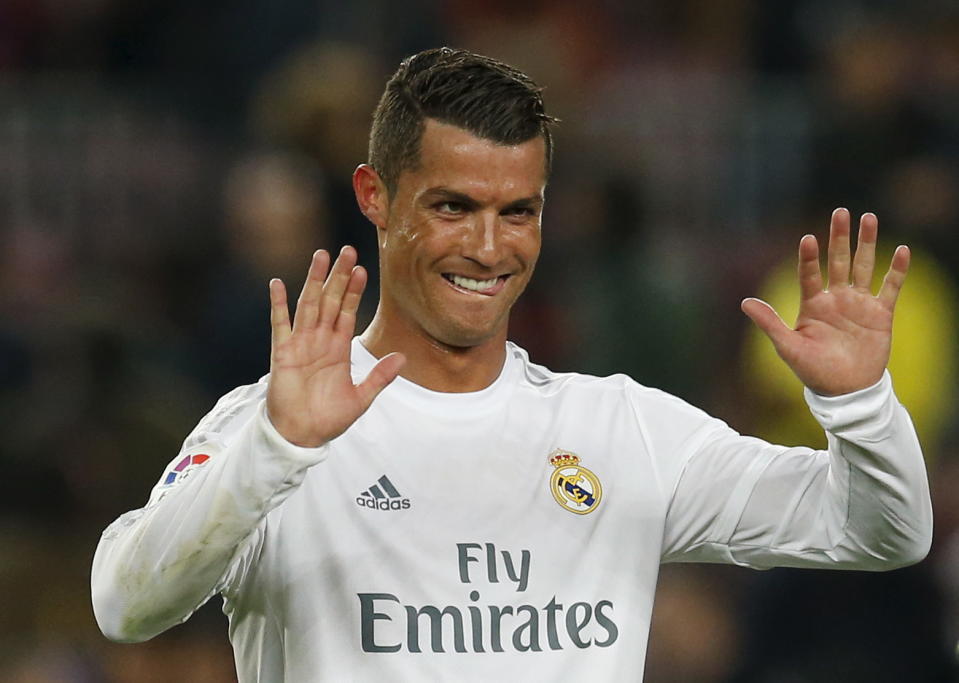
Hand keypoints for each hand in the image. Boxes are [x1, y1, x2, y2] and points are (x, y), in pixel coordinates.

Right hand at [266, 246, 404, 446]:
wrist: (301, 436)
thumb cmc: (329, 419)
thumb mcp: (361, 398)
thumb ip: (380, 377)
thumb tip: (403, 358)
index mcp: (339, 348)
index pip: (348, 311)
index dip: (354, 291)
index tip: (362, 269)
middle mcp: (320, 341)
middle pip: (331, 300)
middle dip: (338, 276)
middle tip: (346, 251)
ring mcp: (300, 344)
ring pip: (309, 304)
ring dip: (314, 280)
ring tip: (320, 256)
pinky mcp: (282, 353)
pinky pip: (279, 324)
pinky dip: (278, 304)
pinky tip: (277, 283)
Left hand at [741, 208, 908, 395]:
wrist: (845, 391)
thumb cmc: (813, 370)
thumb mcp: (788, 347)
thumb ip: (769, 322)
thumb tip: (744, 301)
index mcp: (812, 304)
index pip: (809, 273)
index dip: (809, 257)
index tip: (808, 238)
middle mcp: (835, 299)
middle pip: (837, 261)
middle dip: (839, 237)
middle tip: (840, 211)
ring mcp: (859, 304)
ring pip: (864, 266)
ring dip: (866, 243)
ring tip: (868, 218)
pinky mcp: (880, 314)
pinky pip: (890, 287)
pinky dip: (896, 269)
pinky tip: (900, 249)